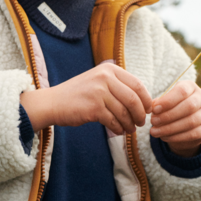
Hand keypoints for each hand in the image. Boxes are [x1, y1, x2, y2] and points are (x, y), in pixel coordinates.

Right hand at [20, 61, 152, 135]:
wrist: (52, 103)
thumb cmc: (77, 95)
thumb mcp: (97, 81)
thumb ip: (117, 86)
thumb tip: (143, 101)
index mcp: (109, 70)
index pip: (137, 85)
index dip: (146, 100)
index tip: (147, 110)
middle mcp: (105, 78)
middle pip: (133, 99)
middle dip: (140, 114)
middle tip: (141, 122)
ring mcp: (99, 93)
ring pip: (124, 112)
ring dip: (129, 124)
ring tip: (130, 129)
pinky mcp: (93, 108)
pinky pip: (113, 121)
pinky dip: (119, 128)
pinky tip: (119, 131)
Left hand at [150, 79, 200, 155]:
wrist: (184, 124)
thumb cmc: (171, 108)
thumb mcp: (164, 102)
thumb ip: (159, 103)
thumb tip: (153, 107)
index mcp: (191, 87)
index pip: (182, 91)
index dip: (168, 101)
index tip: (154, 109)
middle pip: (189, 106)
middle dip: (168, 115)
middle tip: (153, 121)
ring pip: (191, 121)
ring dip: (170, 128)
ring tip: (155, 131)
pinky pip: (193, 134)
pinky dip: (176, 137)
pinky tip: (164, 137)